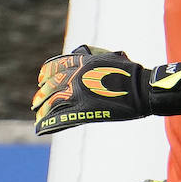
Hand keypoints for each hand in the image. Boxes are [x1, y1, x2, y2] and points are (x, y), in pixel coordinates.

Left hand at [32, 44, 180, 134]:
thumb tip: (82, 52)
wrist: (143, 89)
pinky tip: (41, 129)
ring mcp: (78, 94)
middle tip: (36, 103)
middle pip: (50, 87)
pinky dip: (48, 124)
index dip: (46, 75)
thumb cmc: (133, 72)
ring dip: (42, 111)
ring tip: (38, 117)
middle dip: (41, 96)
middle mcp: (75, 76)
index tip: (42, 82)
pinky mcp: (84, 111)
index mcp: (80, 62)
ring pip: (51, 104)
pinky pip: (60, 119)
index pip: (53, 67)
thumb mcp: (111, 56)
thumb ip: (93, 56)